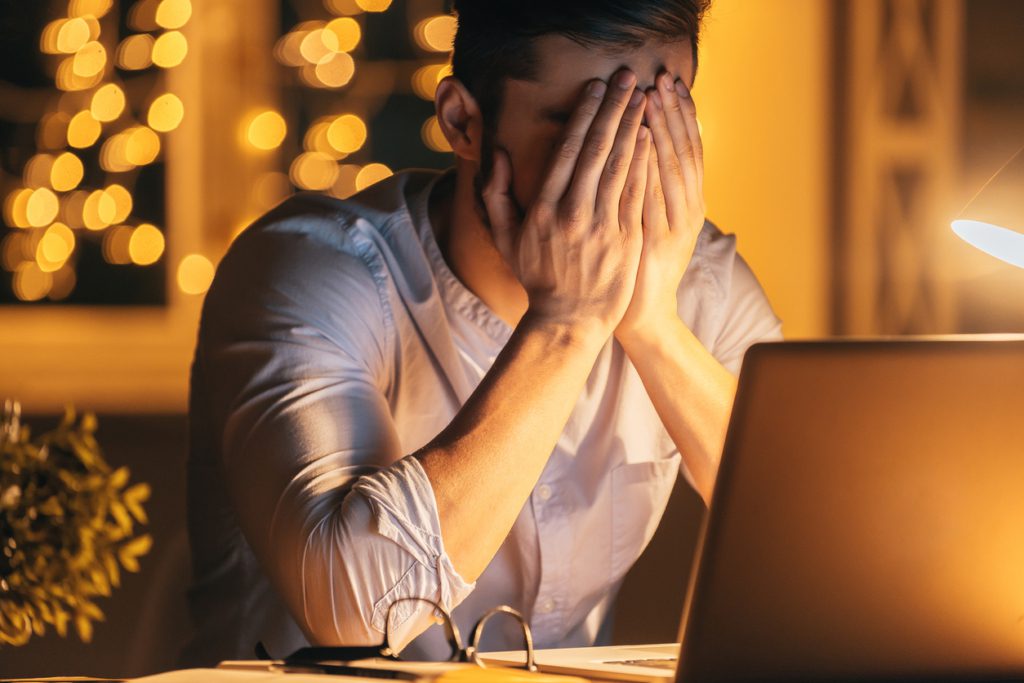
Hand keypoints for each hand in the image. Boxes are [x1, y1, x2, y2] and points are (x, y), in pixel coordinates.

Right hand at [483, 69, 650, 339]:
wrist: (569, 321)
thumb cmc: (537, 278)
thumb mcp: (505, 238)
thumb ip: (495, 194)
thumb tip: (498, 153)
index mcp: (543, 209)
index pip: (567, 151)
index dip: (584, 115)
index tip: (596, 89)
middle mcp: (573, 213)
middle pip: (596, 150)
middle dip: (613, 109)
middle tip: (628, 79)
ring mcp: (603, 226)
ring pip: (619, 166)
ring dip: (633, 127)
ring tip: (644, 98)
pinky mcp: (627, 239)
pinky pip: (637, 192)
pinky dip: (645, 162)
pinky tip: (652, 136)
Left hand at [616, 71, 705, 341]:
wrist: (642, 315)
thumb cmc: (641, 267)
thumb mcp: (656, 224)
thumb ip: (656, 189)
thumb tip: (649, 146)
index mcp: (690, 203)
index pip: (689, 148)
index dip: (681, 114)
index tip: (671, 82)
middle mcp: (688, 210)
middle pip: (683, 150)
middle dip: (672, 112)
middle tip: (662, 77)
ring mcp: (675, 225)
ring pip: (673, 166)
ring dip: (663, 128)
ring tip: (652, 96)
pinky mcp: (657, 240)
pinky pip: (655, 193)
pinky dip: (651, 164)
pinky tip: (644, 139)